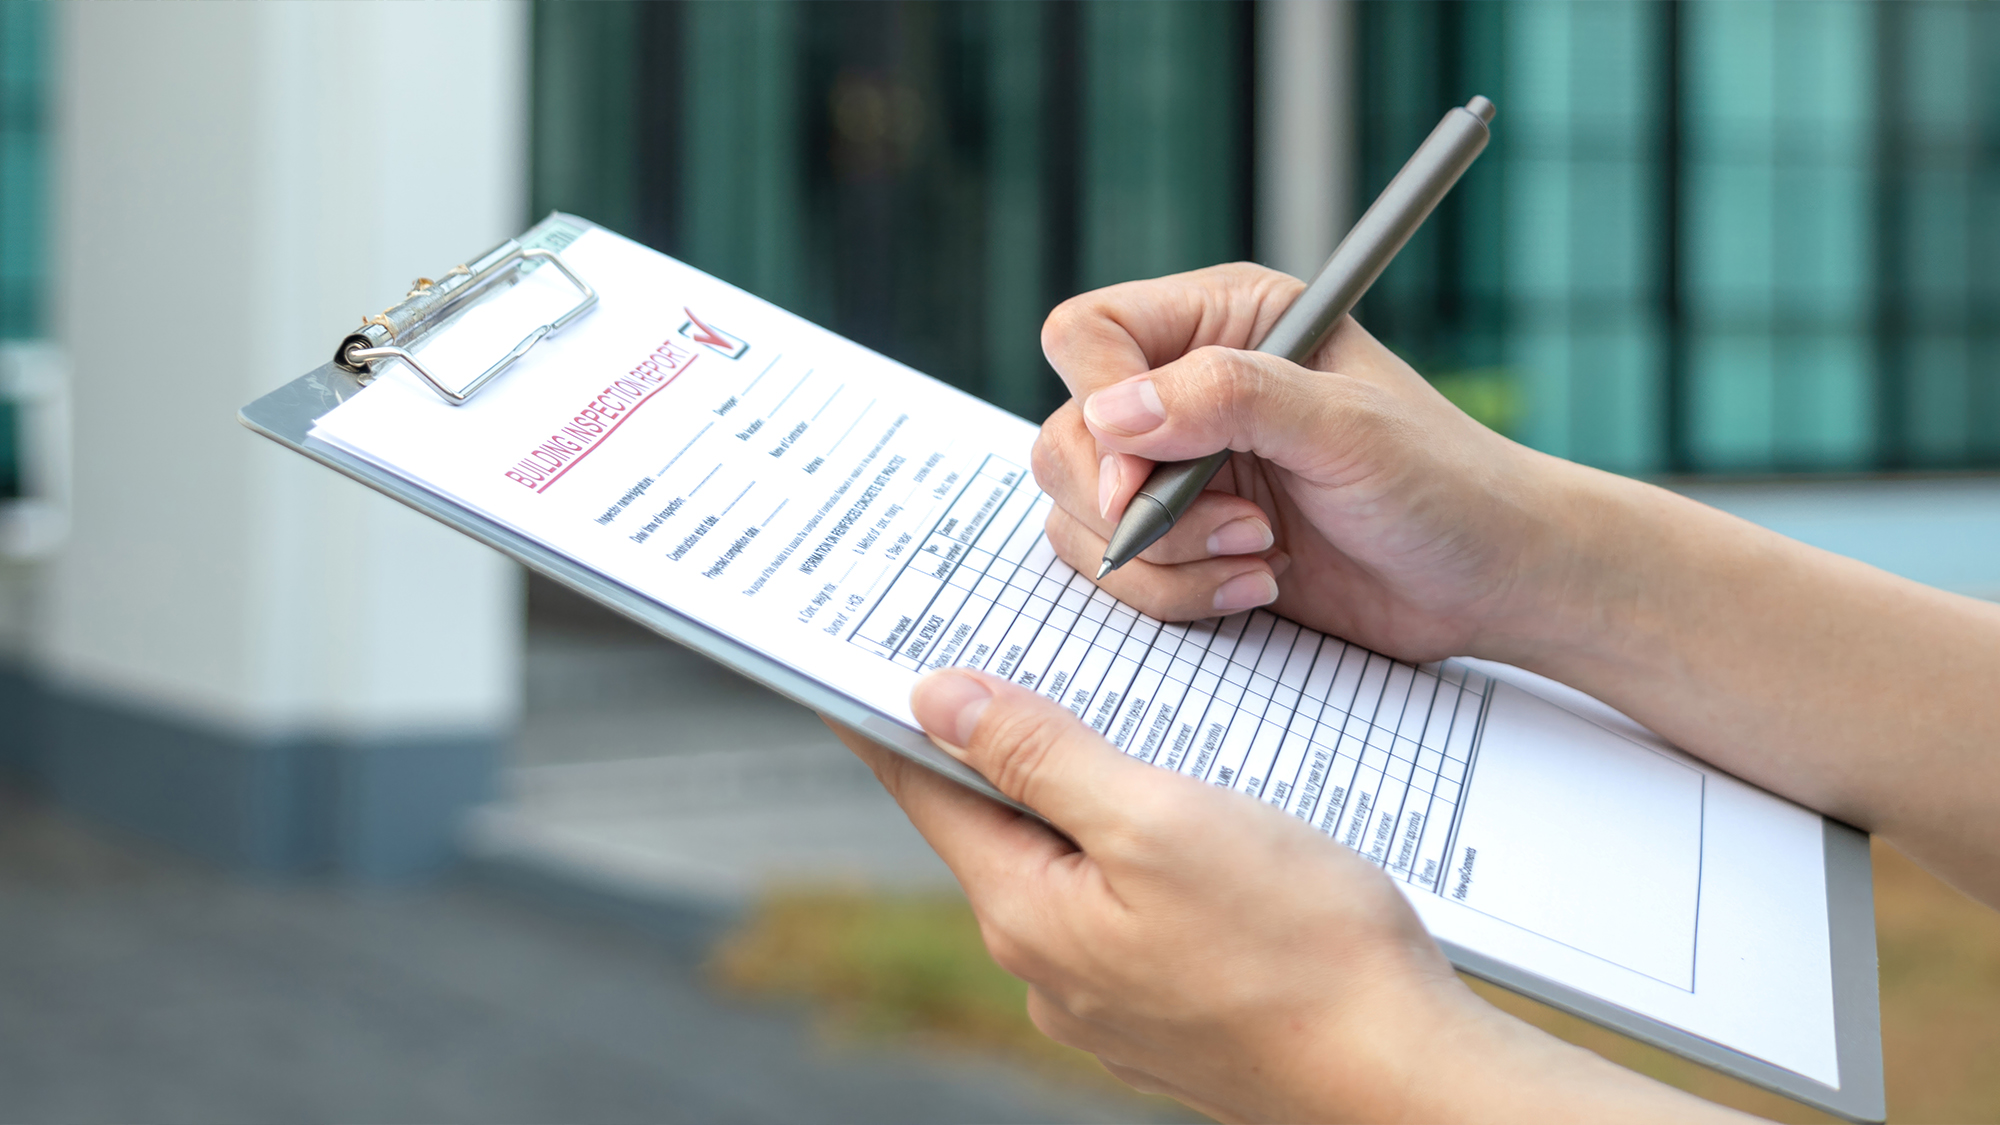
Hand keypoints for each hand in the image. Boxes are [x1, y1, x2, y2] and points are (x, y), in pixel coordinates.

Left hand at [823, 672, 1738, 1122]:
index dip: (895, 712)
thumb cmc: (1301, 946)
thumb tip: (936, 699)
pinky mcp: (1168, 1009)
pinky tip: (1192, 823)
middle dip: (1003, 743)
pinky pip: (1124, 908)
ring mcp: (1108, 998)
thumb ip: (1043, 756)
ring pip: (1067, 864)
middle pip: (996, 823)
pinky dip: (1135, 852)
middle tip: (1013, 654)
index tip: (865, 654)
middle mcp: (1048, 965)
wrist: (1403, 1079)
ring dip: (1081, 796)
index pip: (925, 788)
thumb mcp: (1158, 819)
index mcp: (1027, 912)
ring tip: (1122, 725)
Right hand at [1033, 263, 1577, 663]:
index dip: (1097, 408)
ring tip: (1259, 556)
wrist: (1488, 578)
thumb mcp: (1345, 427)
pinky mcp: (1181, 543)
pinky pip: (1116, 572)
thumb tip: (1113, 413)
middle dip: (1136, 504)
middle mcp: (1184, 390)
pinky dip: (1173, 594)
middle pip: (1065, 437)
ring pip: (1077, 515)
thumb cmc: (1442, 482)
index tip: (1137, 478)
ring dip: (1161, 559)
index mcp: (1222, 321)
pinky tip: (1256, 585)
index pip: (1088, 336)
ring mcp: (1176, 471)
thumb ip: (1229, 399)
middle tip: (1237, 526)